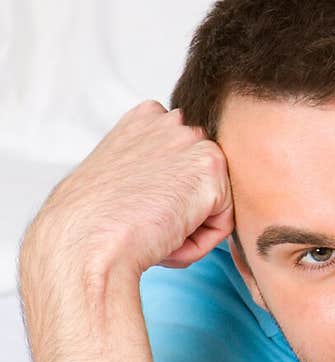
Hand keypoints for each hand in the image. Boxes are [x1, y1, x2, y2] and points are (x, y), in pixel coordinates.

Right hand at [21, 100, 234, 280]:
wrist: (85, 242)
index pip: (183, 160)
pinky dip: (198, 243)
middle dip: (181, 208)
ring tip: (153, 233)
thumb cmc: (92, 223)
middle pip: (201, 180)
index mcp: (145, 118)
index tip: (139, 208)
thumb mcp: (118, 178)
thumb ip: (149, 169)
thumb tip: (175, 189)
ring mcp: (192, 140)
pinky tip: (165, 239)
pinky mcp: (210, 168)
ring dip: (189, 227)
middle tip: (144, 224)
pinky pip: (222, 223)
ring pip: (214, 203)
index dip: (166, 195)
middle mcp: (171, 120)